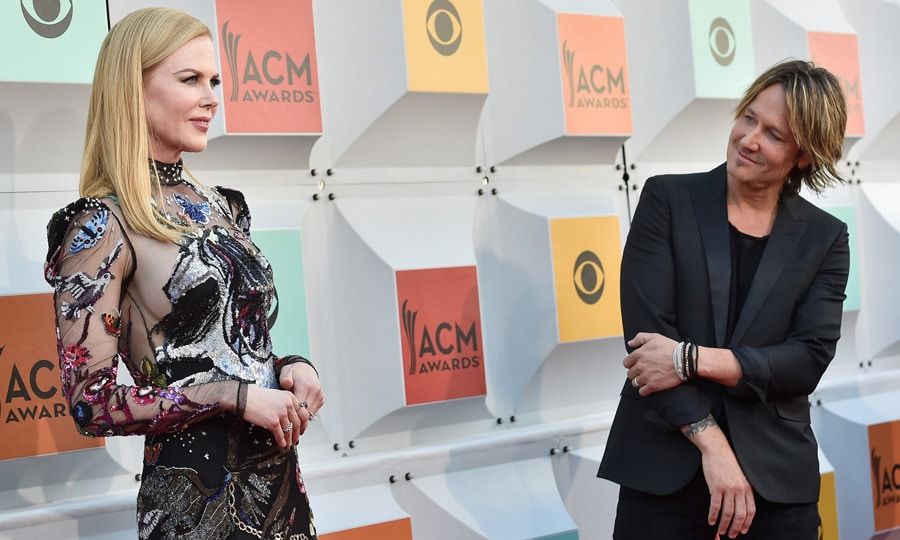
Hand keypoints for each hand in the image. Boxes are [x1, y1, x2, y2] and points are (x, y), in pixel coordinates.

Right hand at [242, 385, 303, 447]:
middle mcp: (288, 404)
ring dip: (290, 439)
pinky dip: (282, 441)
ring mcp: (281, 413)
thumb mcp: (276, 395)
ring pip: (289, 430)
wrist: (244, 397)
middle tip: (296, 439)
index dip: (304, 423)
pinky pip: (280, 434)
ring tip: (289, 444)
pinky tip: (282, 445)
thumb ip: (285, 404)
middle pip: (298, 423)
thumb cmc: (257, 396)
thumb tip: (290, 417)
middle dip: (298, 433)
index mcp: (290, 397)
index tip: (302, 429)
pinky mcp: (273, 422)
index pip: (303, 412)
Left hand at [279, 362, 323, 433]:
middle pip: (307, 412)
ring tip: (295, 431)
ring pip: (311, 414)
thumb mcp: (286, 372)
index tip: (286, 426)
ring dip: (304, 422)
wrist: (305, 368)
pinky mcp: (321, 399)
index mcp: (306, 386)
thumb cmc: (294, 372)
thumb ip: (285, 379)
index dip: (293, 418)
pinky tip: (300, 421)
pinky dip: (308, 417)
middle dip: (298, 424)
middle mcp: (315, 391)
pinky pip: (314, 411)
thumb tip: (286, 384)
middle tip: (291, 433)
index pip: (300, 407)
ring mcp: (319, 395)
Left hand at [624, 332, 680, 395]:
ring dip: (639, 381)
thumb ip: (639, 338)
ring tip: (646, 378)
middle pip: (630, 373)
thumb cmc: (671, 349)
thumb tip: (630, 343)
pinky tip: (648, 387)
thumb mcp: (654, 337)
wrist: (684, 360)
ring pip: (635, 383)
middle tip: (642, 371)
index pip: (626, 363)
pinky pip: (642, 392)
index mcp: (639, 354)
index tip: (635, 364)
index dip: (631, 363)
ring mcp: (646, 376)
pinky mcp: (653, 386)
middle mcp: (640, 366)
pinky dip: (644, 390)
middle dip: (635, 373)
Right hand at [688, 419, 755, 537]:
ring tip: (720, 531)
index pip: (751, 510)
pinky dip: (713, 516)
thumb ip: (742, 489)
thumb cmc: (727, 461)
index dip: (747, 523)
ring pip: (728, 513)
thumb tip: (740, 504)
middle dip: (735, 527)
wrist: (717, 449)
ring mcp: (728, 488)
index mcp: (747, 487)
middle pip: (740, 514)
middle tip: (731, 535)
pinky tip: (711, 521)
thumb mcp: (740, 475)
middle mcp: (740, 489)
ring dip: (724, 525)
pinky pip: (715, 506)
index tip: (743, 530)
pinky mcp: (716, 487)